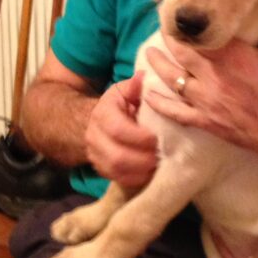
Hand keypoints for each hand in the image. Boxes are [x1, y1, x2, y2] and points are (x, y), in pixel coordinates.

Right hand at [85, 72, 157, 187]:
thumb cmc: (120, 105)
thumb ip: (136, 86)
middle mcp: (94, 137)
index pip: (118, 130)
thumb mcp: (126, 91)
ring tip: (160, 164)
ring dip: (142, 171)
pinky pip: (120, 180)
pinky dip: (138, 179)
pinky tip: (152, 172)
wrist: (98, 123)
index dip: (140, 137)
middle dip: (144, 159)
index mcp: (102, 114)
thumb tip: (144, 77)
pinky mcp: (103, 170)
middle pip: (117, 157)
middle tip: (163, 155)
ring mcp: (96, 156)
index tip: (158, 138)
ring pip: (118, 172)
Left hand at [144, 25, 257, 174]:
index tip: (180, 14)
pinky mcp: (206, 122)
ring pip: (174, 79)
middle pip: (182, 53)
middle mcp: (215, 76)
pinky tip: (147, 94)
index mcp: (235, 57)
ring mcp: (208, 101)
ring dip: (159, 66)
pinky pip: (176, 112)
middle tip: (162, 28)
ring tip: (149, 53)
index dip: (188, 24)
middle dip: (169, 40)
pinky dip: (159, 103)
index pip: (203, 34)